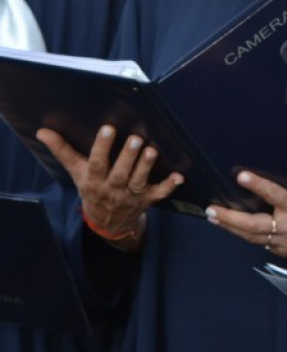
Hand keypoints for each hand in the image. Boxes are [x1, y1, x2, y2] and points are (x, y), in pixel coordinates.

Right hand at [36, 124, 182, 248]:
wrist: (108, 222)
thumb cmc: (92, 189)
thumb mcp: (77, 172)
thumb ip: (63, 151)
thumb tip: (42, 131)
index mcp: (94, 181)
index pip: (96, 163)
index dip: (102, 147)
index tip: (108, 128)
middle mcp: (112, 189)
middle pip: (120, 173)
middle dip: (127, 157)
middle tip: (135, 139)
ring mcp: (131, 196)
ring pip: (139, 182)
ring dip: (145, 167)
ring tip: (151, 151)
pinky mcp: (147, 200)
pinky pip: (159, 194)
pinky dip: (169, 186)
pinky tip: (179, 177)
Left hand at [205, 170, 286, 260]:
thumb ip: (285, 193)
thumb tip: (259, 185)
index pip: (275, 195)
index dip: (258, 185)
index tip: (242, 176)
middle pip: (254, 225)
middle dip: (229, 218)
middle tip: (211, 210)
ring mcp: (285, 243)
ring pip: (252, 237)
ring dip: (231, 227)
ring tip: (215, 218)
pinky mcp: (283, 253)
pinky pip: (261, 243)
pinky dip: (247, 234)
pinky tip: (235, 227)